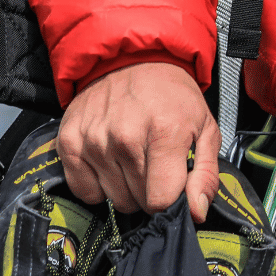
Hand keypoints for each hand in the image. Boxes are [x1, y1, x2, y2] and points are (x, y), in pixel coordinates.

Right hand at [57, 62, 220, 222]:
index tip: (173, 186)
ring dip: (126, 187)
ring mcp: (94, 142)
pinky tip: (111, 162)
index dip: (170, 201)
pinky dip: (99, 184)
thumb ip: (205, 174)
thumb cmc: (173, 98)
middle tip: (156, 164)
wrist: (133, 62)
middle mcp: (125, 138)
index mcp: (165, 133)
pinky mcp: (69, 144)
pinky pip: (85, 192)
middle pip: (137, 202)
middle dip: (150, 191)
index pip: (161, 200)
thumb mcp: (205, 128)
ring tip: (135, 158)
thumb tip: (196, 213)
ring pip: (113, 200)